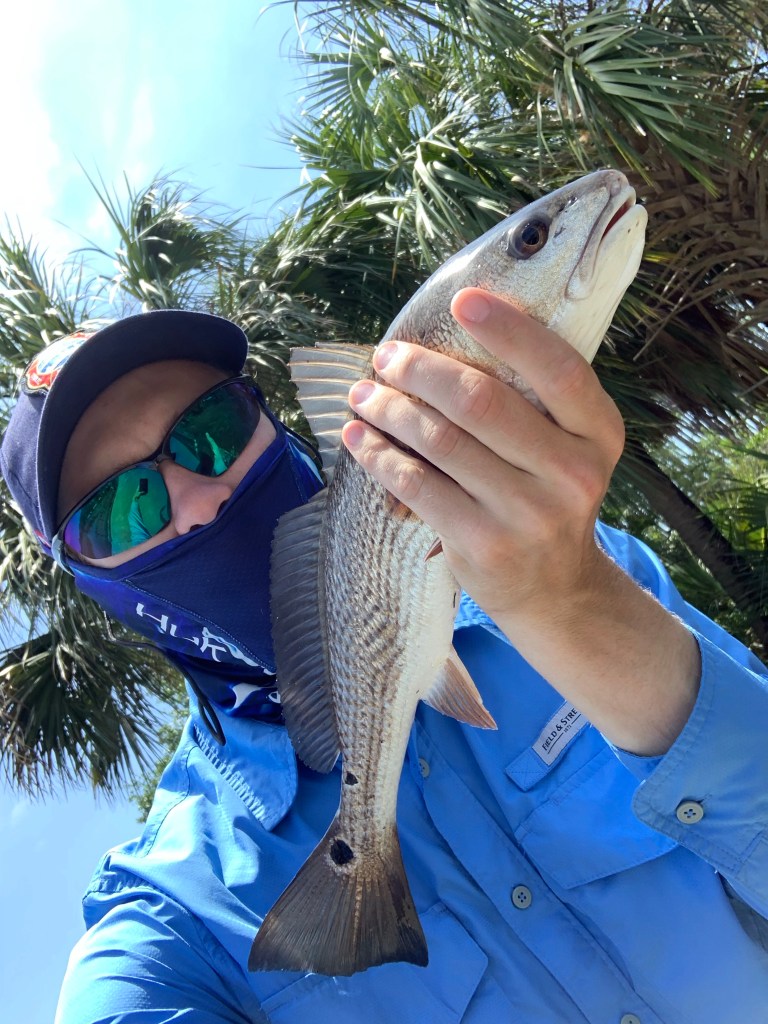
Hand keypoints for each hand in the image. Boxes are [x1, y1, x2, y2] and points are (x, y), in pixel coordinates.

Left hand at [341, 287, 623, 627]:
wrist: (554, 589)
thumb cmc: (547, 497)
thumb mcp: (567, 449)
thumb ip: (533, 401)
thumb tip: (450, 336)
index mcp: (598, 433)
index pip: (558, 368)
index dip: (509, 330)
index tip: (462, 300)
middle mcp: (572, 473)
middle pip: (481, 402)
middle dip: (422, 371)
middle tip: (387, 357)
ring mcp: (528, 514)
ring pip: (441, 441)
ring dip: (390, 410)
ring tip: (363, 395)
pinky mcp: (484, 544)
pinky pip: (417, 485)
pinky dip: (380, 456)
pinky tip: (360, 438)